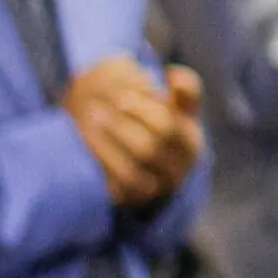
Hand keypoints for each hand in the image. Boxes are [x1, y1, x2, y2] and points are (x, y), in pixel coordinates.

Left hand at [63, 56, 203, 206]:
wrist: (149, 163)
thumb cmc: (164, 124)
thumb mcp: (179, 107)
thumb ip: (184, 89)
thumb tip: (174, 77)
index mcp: (190, 144)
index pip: (168, 127)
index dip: (141, 110)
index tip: (119, 95)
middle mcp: (176, 171)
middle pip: (148, 149)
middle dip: (120, 127)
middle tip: (96, 109)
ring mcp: (154, 189)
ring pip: (130, 172)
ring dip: (106, 145)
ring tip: (89, 122)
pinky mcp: (131, 201)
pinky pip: (114, 190)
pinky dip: (99, 165)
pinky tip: (87, 144)